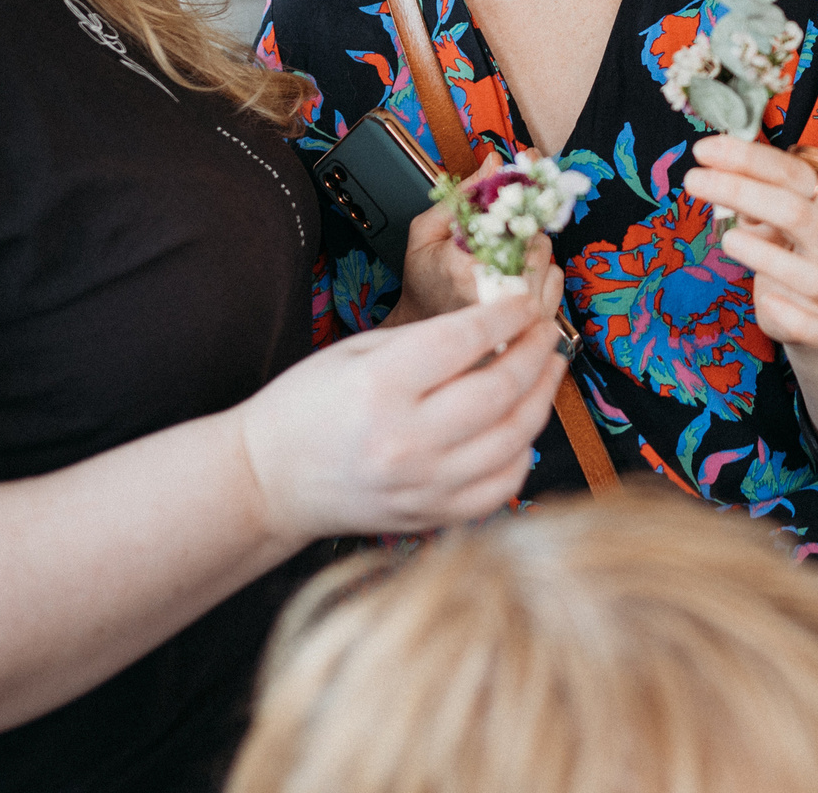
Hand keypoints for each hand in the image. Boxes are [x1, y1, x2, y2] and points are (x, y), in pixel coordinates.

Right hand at [240, 295, 564, 539]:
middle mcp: (406, 440)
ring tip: (549, 368)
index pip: (465, 340)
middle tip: (548, 330)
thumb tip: (492, 324)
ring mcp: (423, 485)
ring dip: (542, 397)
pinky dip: (523, 453)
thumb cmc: (306, 406)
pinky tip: (523, 426)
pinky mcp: (432, 516)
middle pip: (501, 389)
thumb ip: (424, 339)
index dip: (507, 314)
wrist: (268, 481)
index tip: (527, 301)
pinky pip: (501, 486)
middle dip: (536, 351)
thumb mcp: (354, 351)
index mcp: (380, 386)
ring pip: (514, 438)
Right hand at [387, 150, 563, 326]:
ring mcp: (518, 312)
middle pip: (531, 233)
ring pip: (545, 252)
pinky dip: (543, 269)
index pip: (508, 218)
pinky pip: (556, 276)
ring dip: (530, 244)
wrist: (428, 330)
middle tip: (505, 220)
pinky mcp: (536, 320)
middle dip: (521, 219)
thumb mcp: (425, 231)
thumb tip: (495, 162)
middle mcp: (495, 292)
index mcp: (461, 266)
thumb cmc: (424, 280)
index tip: (526, 167)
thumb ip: (461, 195)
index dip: (520, 189)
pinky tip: (516, 273)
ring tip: (502, 252)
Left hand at [686, 136, 817, 354]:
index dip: (748, 158)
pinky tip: (767, 300)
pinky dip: (790, 314)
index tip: (704, 149)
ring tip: (728, 239)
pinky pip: (813, 325)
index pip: (794, 173)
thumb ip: (757, 197)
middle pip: (796, 212)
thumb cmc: (798, 255)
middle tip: (694, 180)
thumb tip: (719, 171)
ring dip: (765, 255)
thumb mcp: (782, 220)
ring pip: (809, 273)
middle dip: (742, 191)